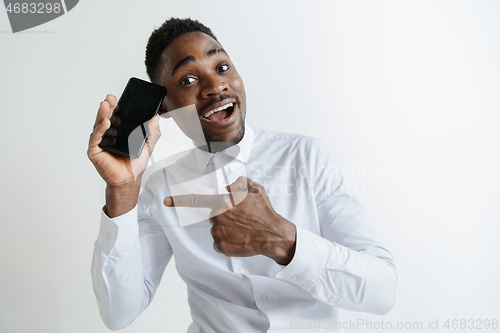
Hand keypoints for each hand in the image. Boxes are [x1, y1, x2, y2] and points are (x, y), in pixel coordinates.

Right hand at [87, 94, 160, 216]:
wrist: (130, 179)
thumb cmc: (135, 163)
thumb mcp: (148, 145)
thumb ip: (153, 132)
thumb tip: (156, 117)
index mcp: (119, 130)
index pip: (116, 115)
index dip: (116, 106)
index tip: (118, 97)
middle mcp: (108, 133)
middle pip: (106, 116)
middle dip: (108, 106)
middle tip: (110, 98)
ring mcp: (100, 141)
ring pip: (99, 124)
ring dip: (102, 114)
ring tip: (106, 105)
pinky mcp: (94, 150)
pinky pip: (96, 138)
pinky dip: (100, 130)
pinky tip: (106, 123)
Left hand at [164, 176, 295, 264]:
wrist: (272, 235)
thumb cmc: (265, 212)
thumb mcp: (256, 189)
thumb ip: (240, 183)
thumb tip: (229, 185)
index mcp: (223, 201)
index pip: (196, 200)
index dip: (179, 200)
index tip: (167, 201)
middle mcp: (218, 217)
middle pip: (214, 215)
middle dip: (224, 216)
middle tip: (240, 219)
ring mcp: (218, 233)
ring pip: (217, 229)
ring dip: (227, 229)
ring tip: (243, 229)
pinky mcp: (221, 246)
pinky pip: (220, 242)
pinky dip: (228, 241)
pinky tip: (241, 238)